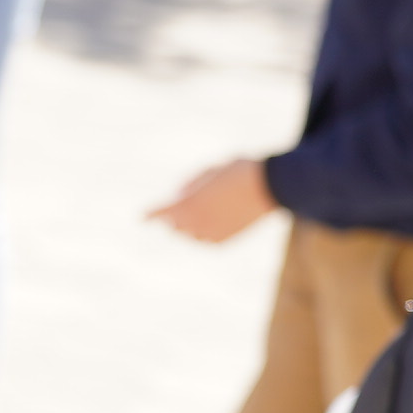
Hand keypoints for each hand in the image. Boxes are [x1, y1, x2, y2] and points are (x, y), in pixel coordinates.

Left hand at [148, 157, 275, 244]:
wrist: (271, 186)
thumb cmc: (238, 171)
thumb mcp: (209, 171)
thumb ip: (190, 186)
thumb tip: (181, 197)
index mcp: (186, 205)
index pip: (161, 213)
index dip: (151, 214)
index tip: (142, 217)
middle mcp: (194, 223)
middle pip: (175, 224)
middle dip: (177, 214)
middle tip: (192, 200)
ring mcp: (208, 234)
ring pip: (189, 232)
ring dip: (191, 222)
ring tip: (210, 206)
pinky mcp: (222, 241)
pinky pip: (205, 238)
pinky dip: (206, 229)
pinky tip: (219, 216)